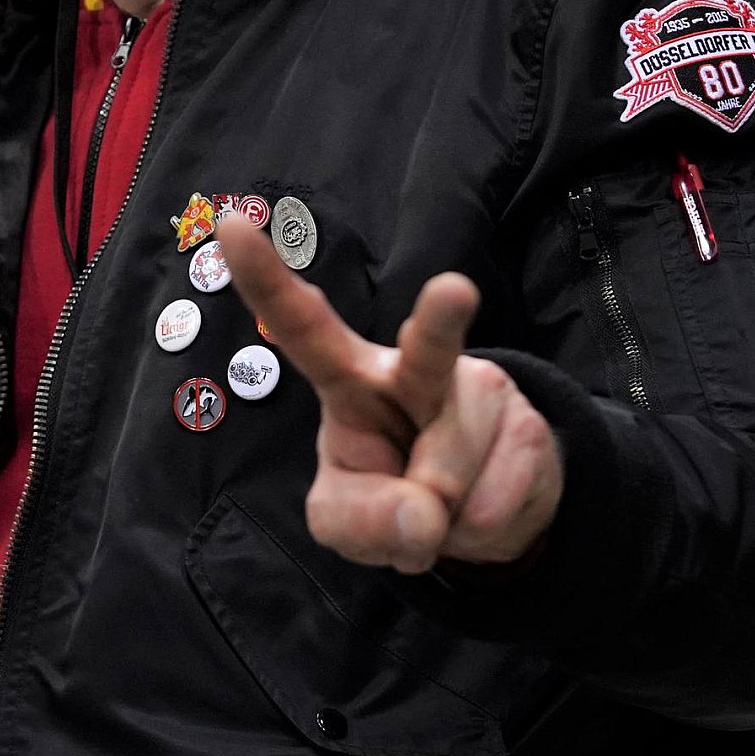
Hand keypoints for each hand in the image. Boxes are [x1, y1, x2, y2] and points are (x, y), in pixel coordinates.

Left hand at [217, 218, 563, 575]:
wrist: (483, 511)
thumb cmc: (391, 495)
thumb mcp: (344, 519)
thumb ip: (357, 522)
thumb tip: (424, 518)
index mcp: (348, 378)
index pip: (301, 324)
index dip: (265, 280)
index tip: (229, 224)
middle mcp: (414, 368)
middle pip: (427, 346)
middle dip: (441, 319)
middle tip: (454, 289)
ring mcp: (476, 391)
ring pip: (451, 470)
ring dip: (442, 517)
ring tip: (441, 508)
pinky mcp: (526, 424)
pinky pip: (495, 503)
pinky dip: (480, 531)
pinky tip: (479, 505)